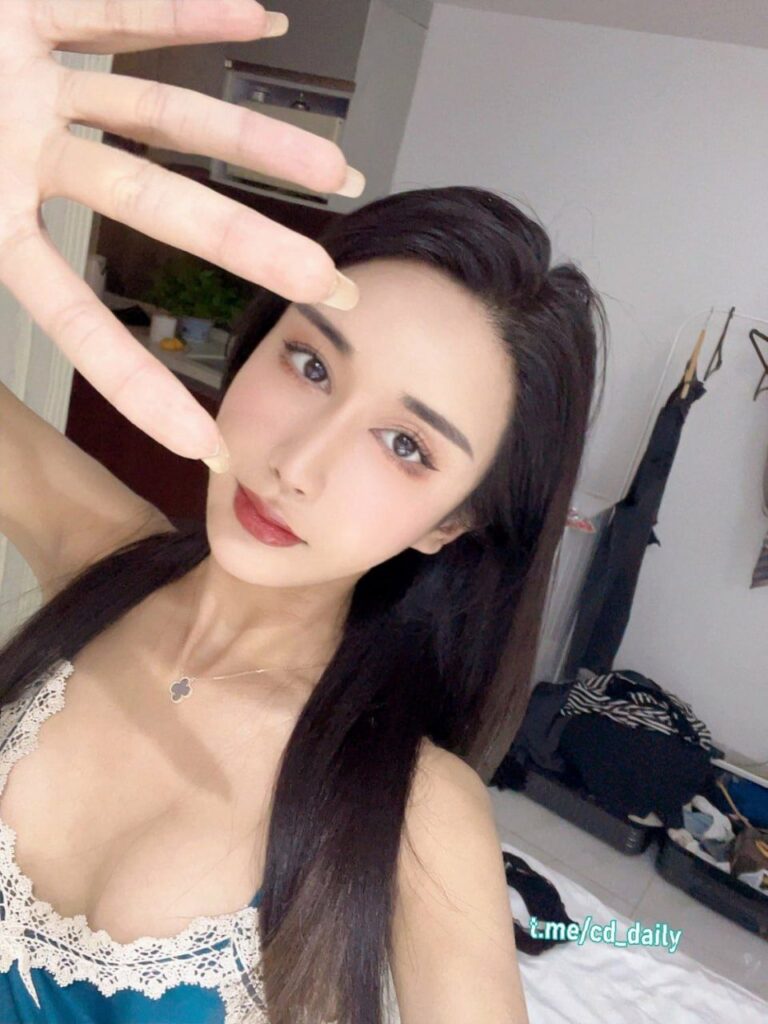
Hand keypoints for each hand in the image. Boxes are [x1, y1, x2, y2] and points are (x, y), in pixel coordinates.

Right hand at [0, 0, 364, 470]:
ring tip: (336, 169)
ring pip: (159, 114)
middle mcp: (25, 158)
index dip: (136, 386)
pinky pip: (113, 9)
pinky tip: (260, 14)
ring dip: (249, 139)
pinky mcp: (24, 7)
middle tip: (330, 292)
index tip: (205, 445)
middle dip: (248, 246)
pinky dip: (181, 10)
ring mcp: (32, 85)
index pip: (73, 321)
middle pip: (154, 208)